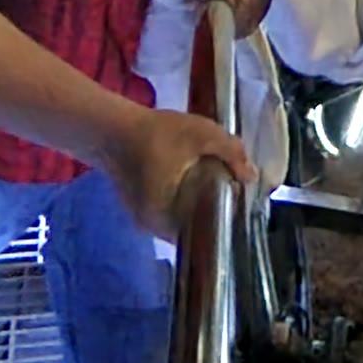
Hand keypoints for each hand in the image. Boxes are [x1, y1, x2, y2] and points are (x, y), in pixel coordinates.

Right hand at [102, 102, 256, 236]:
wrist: (111, 128)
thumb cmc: (156, 133)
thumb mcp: (200, 133)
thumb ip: (230, 152)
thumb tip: (251, 176)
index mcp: (165, 217)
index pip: (202, 234)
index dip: (223, 220)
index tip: (239, 205)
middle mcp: (153, 228)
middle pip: (192, 228)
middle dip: (212, 212)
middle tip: (232, 192)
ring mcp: (144, 221)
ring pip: (180, 220)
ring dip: (197, 206)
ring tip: (217, 187)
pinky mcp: (139, 211)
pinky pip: (169, 213)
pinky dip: (182, 201)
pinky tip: (193, 184)